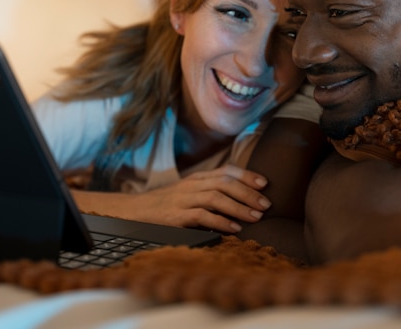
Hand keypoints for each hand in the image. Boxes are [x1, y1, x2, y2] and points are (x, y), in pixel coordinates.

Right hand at [129, 165, 270, 232]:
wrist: (134, 211)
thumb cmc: (166, 204)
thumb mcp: (188, 193)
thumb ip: (209, 191)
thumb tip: (240, 199)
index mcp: (196, 178)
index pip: (226, 171)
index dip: (247, 175)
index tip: (264, 184)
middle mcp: (192, 185)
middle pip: (225, 184)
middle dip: (248, 193)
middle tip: (266, 204)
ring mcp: (183, 199)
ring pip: (216, 198)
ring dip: (239, 207)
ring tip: (256, 217)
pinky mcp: (175, 216)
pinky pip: (202, 216)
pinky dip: (220, 222)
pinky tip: (234, 228)